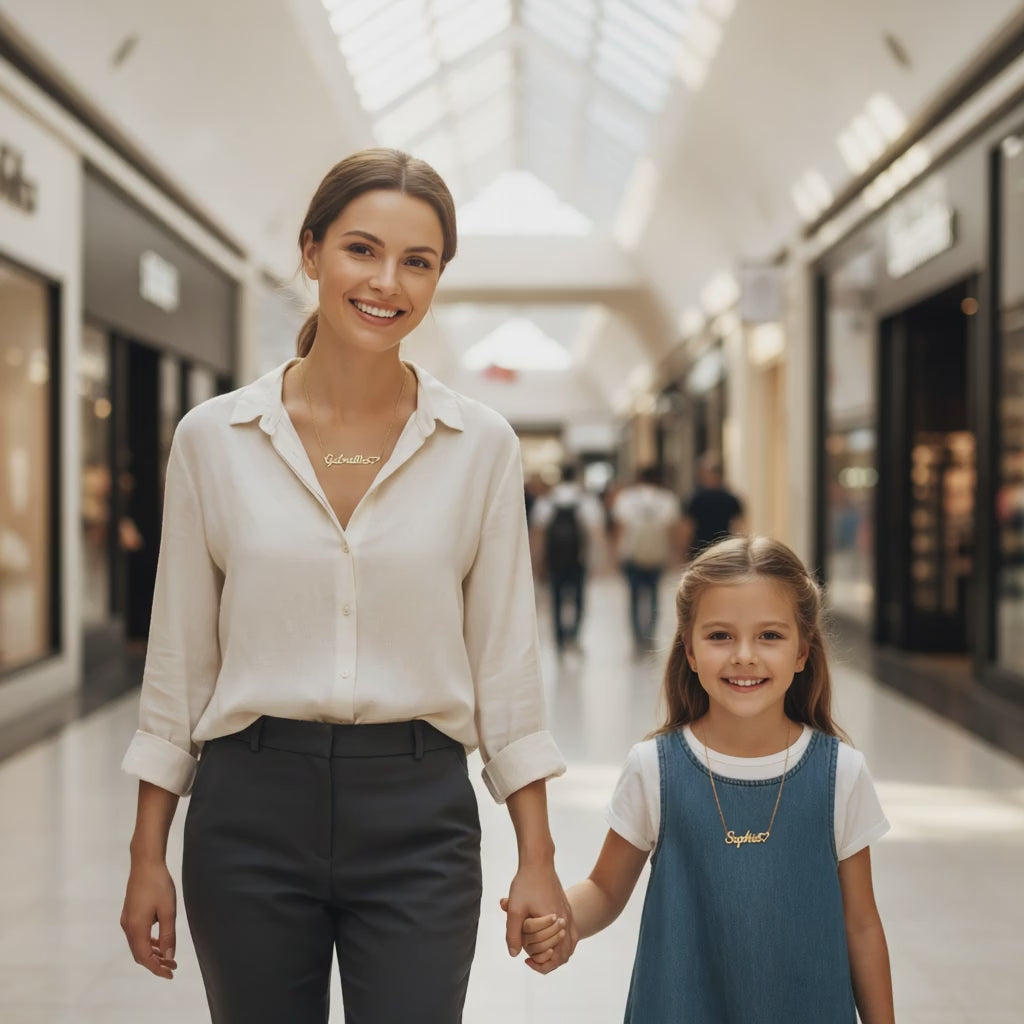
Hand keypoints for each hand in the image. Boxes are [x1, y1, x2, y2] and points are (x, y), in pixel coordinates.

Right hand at [120, 859, 177, 978]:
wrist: (145, 863)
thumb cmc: (159, 885)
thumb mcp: (168, 910)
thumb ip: (168, 935)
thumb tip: (169, 956)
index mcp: (136, 928)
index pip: (145, 958)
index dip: (157, 969)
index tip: (171, 974)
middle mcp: (128, 927)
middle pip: (140, 954)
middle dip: (155, 963)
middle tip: (172, 966)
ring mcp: (127, 920)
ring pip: (138, 945)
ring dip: (152, 952)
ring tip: (169, 956)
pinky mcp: (129, 913)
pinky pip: (138, 935)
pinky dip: (148, 942)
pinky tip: (160, 940)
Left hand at [502, 863, 578, 973]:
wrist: (538, 862)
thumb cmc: (526, 883)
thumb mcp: (515, 909)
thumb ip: (513, 933)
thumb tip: (514, 954)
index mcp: (555, 922)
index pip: (553, 955)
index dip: (539, 963)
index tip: (526, 960)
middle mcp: (566, 920)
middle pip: (563, 954)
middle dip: (548, 960)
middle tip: (531, 959)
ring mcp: (569, 915)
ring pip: (570, 946)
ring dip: (557, 955)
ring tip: (541, 956)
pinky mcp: (567, 910)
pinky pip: (571, 935)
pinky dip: (563, 945)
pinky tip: (551, 943)